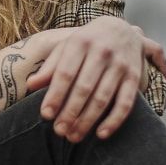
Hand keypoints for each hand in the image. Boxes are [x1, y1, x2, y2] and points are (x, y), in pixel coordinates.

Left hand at [25, 17, 165, 142]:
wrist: (121, 28)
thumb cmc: (87, 42)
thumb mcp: (67, 47)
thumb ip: (50, 66)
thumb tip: (31, 85)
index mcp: (80, 42)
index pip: (65, 73)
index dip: (55, 95)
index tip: (46, 115)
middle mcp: (101, 51)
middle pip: (84, 88)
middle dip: (70, 112)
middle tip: (59, 131)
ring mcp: (120, 64)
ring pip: (102, 98)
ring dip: (87, 120)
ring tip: (74, 136)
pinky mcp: (134, 76)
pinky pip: (125, 102)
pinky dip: (114, 120)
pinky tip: (101, 134)